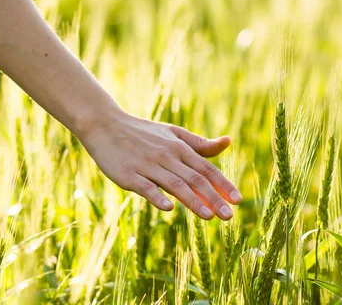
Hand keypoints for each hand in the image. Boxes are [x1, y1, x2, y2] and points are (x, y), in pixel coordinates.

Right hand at [76, 110, 241, 219]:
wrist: (104, 124)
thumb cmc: (140, 132)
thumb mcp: (171, 133)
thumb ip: (198, 143)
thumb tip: (228, 142)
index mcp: (177, 147)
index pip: (205, 168)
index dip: (222, 184)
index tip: (237, 200)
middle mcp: (165, 156)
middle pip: (194, 179)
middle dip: (213, 198)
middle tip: (229, 216)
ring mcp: (146, 165)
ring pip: (174, 184)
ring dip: (192, 201)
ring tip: (209, 217)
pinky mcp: (128, 174)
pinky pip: (145, 187)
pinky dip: (157, 196)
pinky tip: (168, 208)